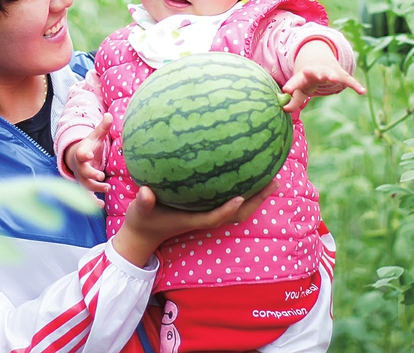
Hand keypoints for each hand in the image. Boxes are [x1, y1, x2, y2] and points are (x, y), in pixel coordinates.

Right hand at [65, 114, 111, 199]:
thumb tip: (109, 115)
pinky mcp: (85, 186)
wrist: (76, 158)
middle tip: (101, 175)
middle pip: (83, 172)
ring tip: (107, 188)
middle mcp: (79, 167)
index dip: (84, 154)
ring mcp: (81, 178)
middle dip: (90, 174)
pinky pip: (87, 195)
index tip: (88, 155)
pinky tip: (100, 206)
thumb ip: (102, 128)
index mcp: (82, 153)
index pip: (81, 153)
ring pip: (85, 185)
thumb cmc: (89, 146)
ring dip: (95, 188)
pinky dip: (92, 201)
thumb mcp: (95, 136)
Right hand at [111, 180, 279, 267]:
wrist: (142, 235)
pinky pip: (230, 203)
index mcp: (192, 220)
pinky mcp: (205, 210)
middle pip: (236, 213)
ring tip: (272, 179)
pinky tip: (250, 177)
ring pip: (238, 210)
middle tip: (274, 181)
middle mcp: (204, 218)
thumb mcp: (139, 210)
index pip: (215, 217)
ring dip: (256, 197)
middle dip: (255, 200)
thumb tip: (146, 192)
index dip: (228, 209)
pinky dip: (244, 194)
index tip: (242, 196)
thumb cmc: (142, 221)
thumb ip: (143, 202)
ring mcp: (206, 215)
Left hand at [283, 40, 365, 111]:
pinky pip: (349, 80)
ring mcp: (329, 71)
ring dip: (332, 75)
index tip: (286, 90)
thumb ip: (294, 100)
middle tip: (315, 74)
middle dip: (316, 73)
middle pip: (315, 72)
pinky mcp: (341, 74)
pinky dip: (355, 85)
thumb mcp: (299, 88)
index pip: (296, 80)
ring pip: (331, 72)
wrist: (318, 57)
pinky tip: (362, 91)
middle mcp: (316, 71)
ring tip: (334, 79)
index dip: (292, 85)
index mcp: (303, 75)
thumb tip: (285, 110)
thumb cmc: (307, 78)